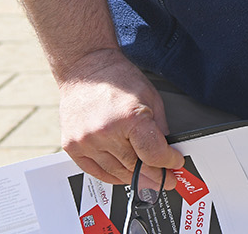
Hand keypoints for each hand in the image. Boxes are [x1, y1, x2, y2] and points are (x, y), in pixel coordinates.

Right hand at [56, 48, 183, 183]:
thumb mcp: (151, 97)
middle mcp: (106, 132)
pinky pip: (94, 172)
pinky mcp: (72, 146)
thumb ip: (160, 126)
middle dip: (155, 175)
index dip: (168, 162)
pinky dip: (111, 176)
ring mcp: (87, 141)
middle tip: (166, 180)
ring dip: (134, 178)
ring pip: (116, 173)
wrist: (86, 69)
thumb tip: (166, 149)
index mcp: (130, 118)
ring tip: (146, 177)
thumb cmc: (118, 79)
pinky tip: (123, 174)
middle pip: (136, 167)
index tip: (175, 164)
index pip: (154, 154)